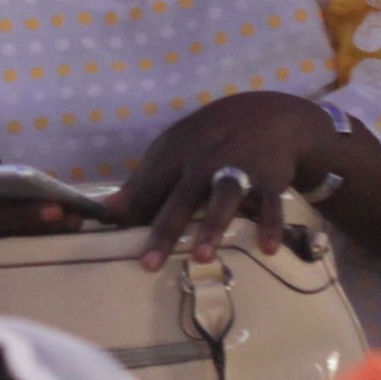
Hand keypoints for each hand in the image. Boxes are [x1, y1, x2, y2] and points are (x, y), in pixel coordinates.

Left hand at [102, 90, 331, 265]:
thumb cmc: (209, 140)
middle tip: (149, 264)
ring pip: (223, 195)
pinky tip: (267, 248)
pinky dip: (270, 224)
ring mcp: (239, 167)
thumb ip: (144, 183)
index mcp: (176, 153)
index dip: (131, 212)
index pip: (149, 185)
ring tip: (201, 256)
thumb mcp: (173, 150)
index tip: (113, 240)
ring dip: (213, 225)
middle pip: (182, 196)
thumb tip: (108, 212)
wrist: (268, 115)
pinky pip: (271, 203)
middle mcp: (205, 159)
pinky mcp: (270, 177)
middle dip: (165, 229)